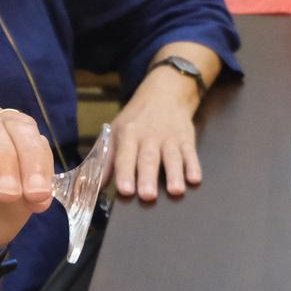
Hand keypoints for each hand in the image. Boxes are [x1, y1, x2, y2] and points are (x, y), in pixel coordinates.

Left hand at [110, 72, 200, 200]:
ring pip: (172, 157)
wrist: (164, 94)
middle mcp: (148, 136)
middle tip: (148, 196)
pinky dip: (194, 166)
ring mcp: (169, 138)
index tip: (125, 190)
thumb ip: (107, 161)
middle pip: (148, 159)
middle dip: (147, 178)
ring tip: (175, 191)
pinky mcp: (186, 138)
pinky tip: (195, 179)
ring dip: (174, 174)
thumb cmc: (135, 119)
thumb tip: (96, 186)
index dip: (124, 174)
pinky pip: (191, 153)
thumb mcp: (115, 133)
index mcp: (127, 135)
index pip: (124, 157)